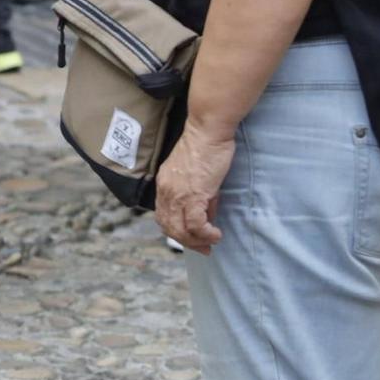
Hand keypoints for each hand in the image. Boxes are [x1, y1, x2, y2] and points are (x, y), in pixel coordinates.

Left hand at [154, 120, 235, 253]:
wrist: (207, 131)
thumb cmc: (206, 147)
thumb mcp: (196, 174)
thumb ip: (199, 196)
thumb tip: (208, 215)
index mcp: (164, 184)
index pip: (163, 217)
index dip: (177, 232)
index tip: (193, 238)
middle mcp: (166, 191)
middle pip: (169, 228)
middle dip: (187, 242)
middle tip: (205, 248)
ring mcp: (177, 194)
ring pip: (180, 230)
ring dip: (197, 241)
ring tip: (212, 241)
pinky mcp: (193, 195)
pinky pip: (195, 225)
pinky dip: (206, 234)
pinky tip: (216, 234)